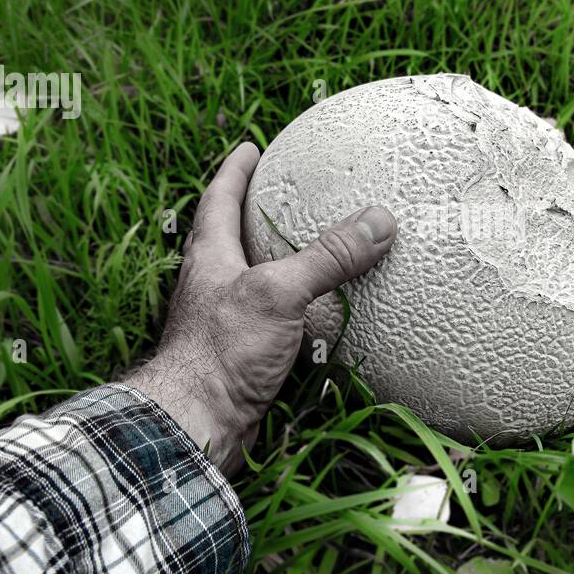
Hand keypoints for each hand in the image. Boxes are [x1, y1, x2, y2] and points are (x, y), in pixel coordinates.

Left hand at [124, 142, 397, 477]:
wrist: (195, 425)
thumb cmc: (220, 353)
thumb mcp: (278, 293)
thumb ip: (327, 258)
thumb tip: (379, 221)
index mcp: (209, 259)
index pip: (218, 200)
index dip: (235, 171)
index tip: (250, 148)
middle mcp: (212, 287)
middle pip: (230, 239)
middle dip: (254, 215)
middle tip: (283, 195)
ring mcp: (225, 326)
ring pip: (253, 284)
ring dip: (278, 267)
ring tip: (312, 253)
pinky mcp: (242, 360)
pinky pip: (274, 324)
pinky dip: (299, 314)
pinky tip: (324, 321)